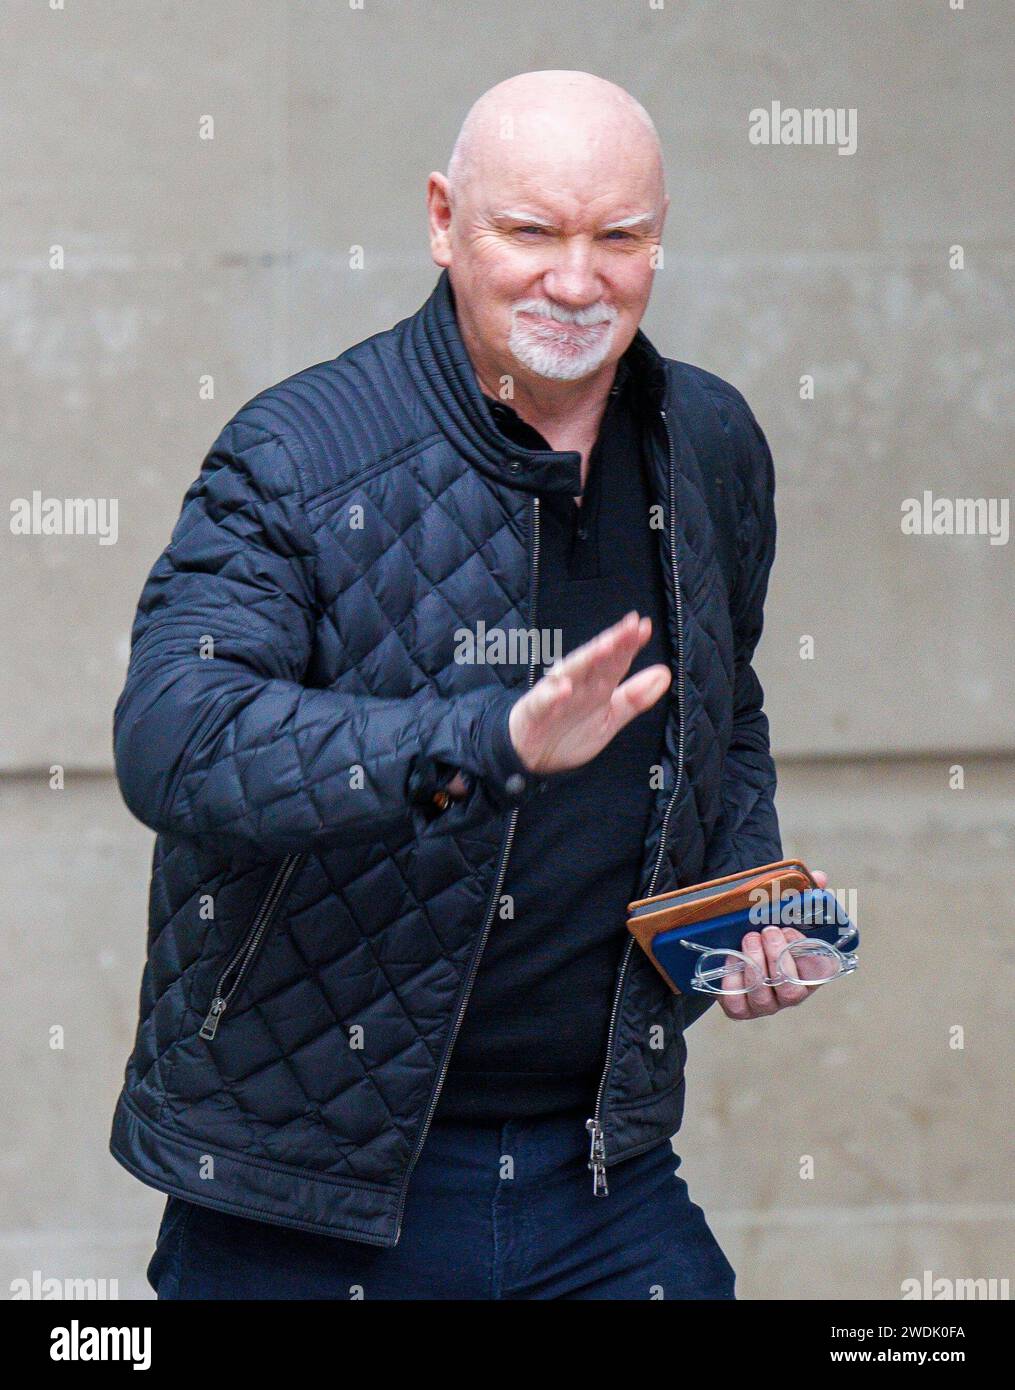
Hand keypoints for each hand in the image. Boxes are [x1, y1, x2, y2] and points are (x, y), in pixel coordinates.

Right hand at [507, 611, 670, 774]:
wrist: (531, 756)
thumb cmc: (570, 730)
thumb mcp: (610, 717)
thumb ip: (636, 697)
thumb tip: (665, 673)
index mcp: (598, 684)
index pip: (616, 660)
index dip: (630, 644)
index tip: (644, 626)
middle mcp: (578, 683)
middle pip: (597, 659)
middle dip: (613, 642)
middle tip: (630, 625)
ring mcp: (555, 695)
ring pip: (572, 672)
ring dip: (587, 658)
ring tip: (605, 646)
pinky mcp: (535, 710)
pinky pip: (543, 701)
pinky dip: (553, 695)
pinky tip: (564, 689)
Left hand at [718, 869, 828, 1020]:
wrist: (731, 940)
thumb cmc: (765, 926)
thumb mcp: (783, 909)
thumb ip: (803, 894)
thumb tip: (818, 877)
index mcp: (809, 972)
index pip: (820, 973)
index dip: (806, 954)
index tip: (790, 929)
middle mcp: (790, 993)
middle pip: (792, 990)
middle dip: (779, 957)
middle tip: (767, 930)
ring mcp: (765, 1004)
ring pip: (764, 997)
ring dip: (756, 965)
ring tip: (748, 938)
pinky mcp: (740, 1008)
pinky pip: (737, 1004)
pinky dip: (733, 981)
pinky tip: (732, 956)